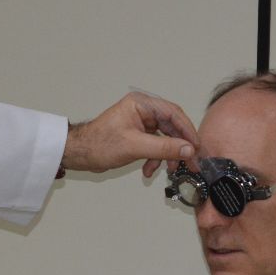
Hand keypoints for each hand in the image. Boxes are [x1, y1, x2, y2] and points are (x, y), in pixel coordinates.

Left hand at [63, 91, 197, 176]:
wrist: (79, 154)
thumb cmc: (98, 144)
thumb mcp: (135, 146)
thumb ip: (164, 147)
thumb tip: (188, 149)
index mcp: (142, 104)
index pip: (174, 114)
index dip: (188, 131)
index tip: (196, 147)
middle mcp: (143, 110)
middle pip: (172, 127)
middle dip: (179, 147)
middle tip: (190, 163)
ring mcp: (141, 123)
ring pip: (165, 138)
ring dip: (167, 155)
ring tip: (167, 170)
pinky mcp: (138, 135)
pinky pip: (155, 146)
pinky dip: (155, 158)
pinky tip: (148, 170)